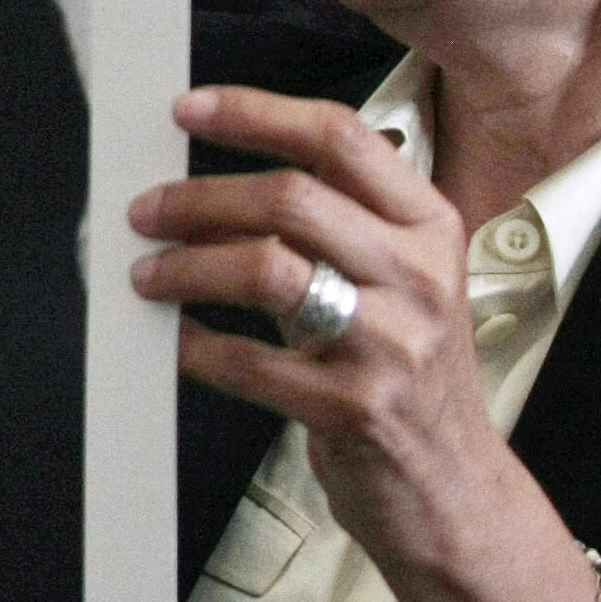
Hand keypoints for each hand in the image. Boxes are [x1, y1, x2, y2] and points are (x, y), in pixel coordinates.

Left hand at [131, 85, 600, 601]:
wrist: (456, 490)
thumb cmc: (408, 373)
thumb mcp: (401, 281)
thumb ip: (336, 225)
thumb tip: (217, 177)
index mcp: (430, 225)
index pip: (340, 137)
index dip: (254, 112)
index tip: (186, 110)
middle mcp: (420, 275)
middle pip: (290, 197)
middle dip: (198, 197)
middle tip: (144, 210)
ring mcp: (393, 343)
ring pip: (265, 268)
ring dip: (186, 266)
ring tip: (147, 274)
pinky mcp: (356, 408)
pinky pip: (249, 361)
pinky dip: (195, 348)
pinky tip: (175, 344)